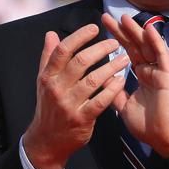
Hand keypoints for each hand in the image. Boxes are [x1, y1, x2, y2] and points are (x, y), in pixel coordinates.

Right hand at [22, 24, 129, 168]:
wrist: (47, 140)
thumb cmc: (49, 106)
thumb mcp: (44, 82)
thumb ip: (48, 57)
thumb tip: (51, 34)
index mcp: (48, 76)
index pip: (63, 50)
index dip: (79, 36)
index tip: (94, 28)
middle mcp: (57, 89)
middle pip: (80, 62)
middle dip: (100, 49)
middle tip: (115, 43)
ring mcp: (69, 104)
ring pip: (93, 80)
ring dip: (111, 67)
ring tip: (124, 59)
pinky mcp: (82, 119)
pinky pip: (100, 101)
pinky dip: (112, 89)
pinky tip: (121, 80)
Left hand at [100, 13, 168, 157]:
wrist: (162, 138)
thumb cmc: (147, 124)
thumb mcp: (123, 106)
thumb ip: (114, 91)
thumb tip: (102, 79)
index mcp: (141, 76)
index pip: (127, 52)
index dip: (116, 39)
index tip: (103, 26)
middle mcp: (150, 70)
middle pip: (135, 45)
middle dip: (122, 30)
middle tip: (108, 16)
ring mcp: (160, 72)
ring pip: (148, 46)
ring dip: (137, 31)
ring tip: (124, 18)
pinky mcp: (168, 76)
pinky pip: (162, 56)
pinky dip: (156, 42)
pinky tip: (148, 30)